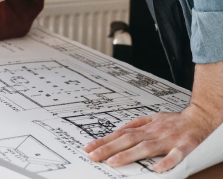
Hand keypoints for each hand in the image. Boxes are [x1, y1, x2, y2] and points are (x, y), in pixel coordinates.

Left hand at [84, 105, 218, 172]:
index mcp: (146, 128)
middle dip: (108, 148)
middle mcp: (153, 133)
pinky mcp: (184, 146)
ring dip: (129, 154)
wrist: (199, 118)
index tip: (89, 148)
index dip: (104, 141)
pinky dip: (167, 161)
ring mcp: (168, 139)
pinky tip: (157, 170)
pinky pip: (176, 155)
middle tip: (93, 155)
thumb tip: (120, 128)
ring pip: (146, 147)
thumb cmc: (175, 122)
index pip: (120, 134)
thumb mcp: (153, 118)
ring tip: (113, 162)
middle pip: (128, 140)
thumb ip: (137, 123)